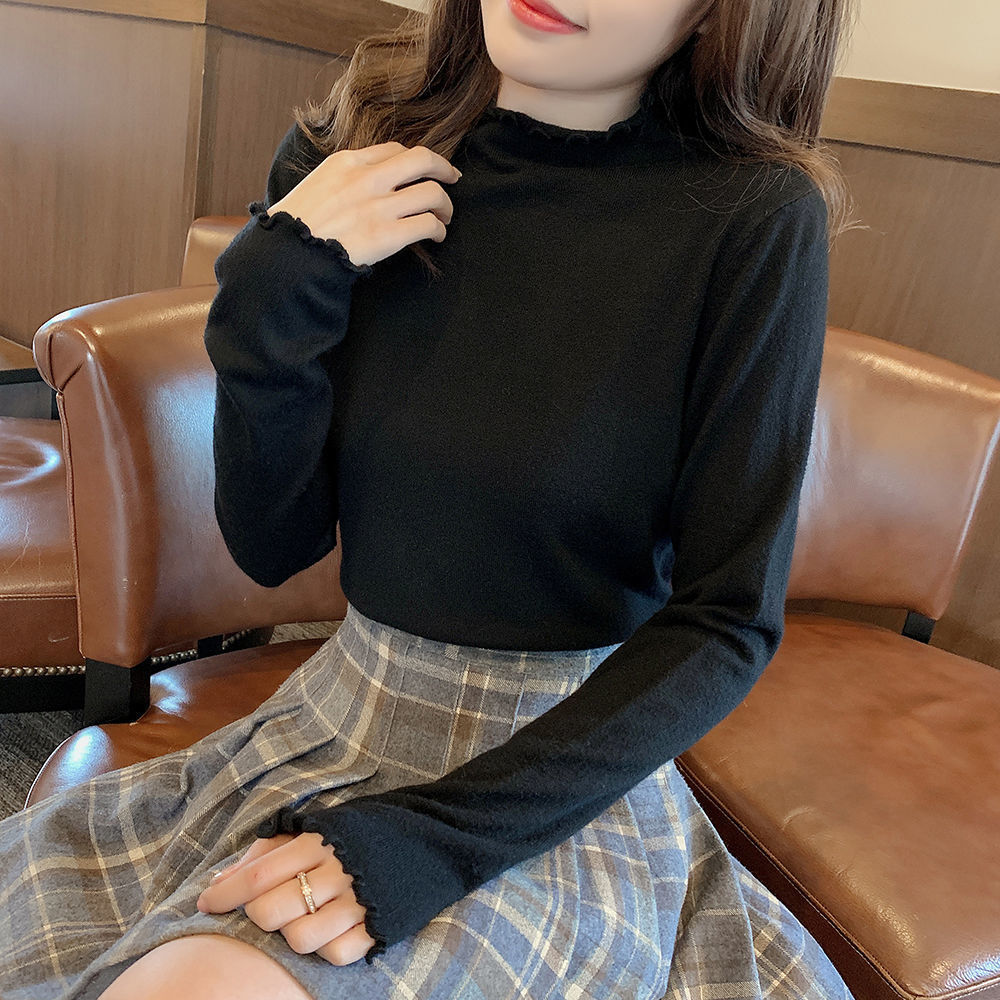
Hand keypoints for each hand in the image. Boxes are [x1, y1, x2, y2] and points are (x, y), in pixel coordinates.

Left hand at [196, 832, 375, 965]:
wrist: (425, 835)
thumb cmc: (357, 833)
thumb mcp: (314, 828)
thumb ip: (266, 851)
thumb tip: (219, 881)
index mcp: (320, 842)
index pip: (258, 874)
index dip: (226, 893)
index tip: (206, 903)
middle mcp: (339, 871)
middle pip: (272, 911)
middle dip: (259, 915)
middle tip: (265, 908)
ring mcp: (360, 902)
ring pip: (300, 939)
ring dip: (292, 933)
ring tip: (302, 917)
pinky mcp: (379, 926)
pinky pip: (336, 954)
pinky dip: (326, 948)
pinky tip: (329, 929)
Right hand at [268, 141, 461, 267]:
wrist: (286, 255)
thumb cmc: (297, 226)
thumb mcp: (316, 186)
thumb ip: (345, 179)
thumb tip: (369, 183)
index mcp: (347, 163)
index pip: (394, 149)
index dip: (417, 159)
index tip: (426, 169)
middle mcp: (366, 179)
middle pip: (422, 159)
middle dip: (444, 168)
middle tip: (453, 179)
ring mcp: (377, 206)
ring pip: (432, 192)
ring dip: (445, 205)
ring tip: (444, 216)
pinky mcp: (386, 235)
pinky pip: (427, 224)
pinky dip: (438, 229)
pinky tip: (436, 236)